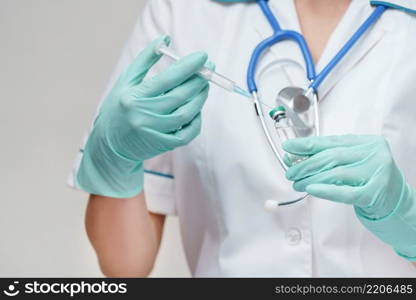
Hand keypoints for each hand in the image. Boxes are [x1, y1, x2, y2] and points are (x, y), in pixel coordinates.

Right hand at [76, 36, 210, 197]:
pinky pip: (187, 133)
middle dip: (198, 81)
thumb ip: (145, 59)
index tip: (202, 56)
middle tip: (209, 69)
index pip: (166, 79)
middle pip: (179, 96)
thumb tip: (165, 39)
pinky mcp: (163, 145)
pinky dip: (196, 120)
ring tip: (205, 86)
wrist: (110, 144)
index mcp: (133, 97)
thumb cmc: (120, 107)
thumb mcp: (126, 81)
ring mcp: (154, 133)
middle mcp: (143, 116)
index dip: (187, 67)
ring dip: (200, 98)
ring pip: (186, 114)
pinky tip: (197, 109)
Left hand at [283, 135, 415, 259]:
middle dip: (305, 165)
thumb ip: (325, 156)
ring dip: (310, 179)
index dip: (306, 144)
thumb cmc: (368, 177)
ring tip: (297, 184)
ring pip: (335, 174)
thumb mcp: (350, 161)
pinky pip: (345, 192)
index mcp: (366, 142)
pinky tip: (311, 189)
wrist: (394, 199)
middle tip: (290, 172)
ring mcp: (376, 174)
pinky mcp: (374, 194)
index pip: (331, 141)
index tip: (288, 146)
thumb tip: (293, 156)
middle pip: (331, 157)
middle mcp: (374, 154)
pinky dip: (326, 191)